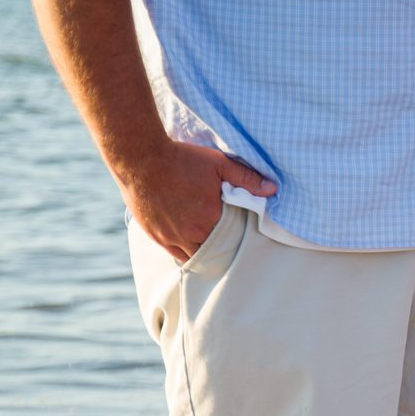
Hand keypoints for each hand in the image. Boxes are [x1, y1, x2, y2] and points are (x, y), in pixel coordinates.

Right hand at [120, 140, 275, 262]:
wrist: (141, 158)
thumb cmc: (182, 158)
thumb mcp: (219, 163)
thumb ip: (247, 178)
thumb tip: (273, 189)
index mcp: (211, 217)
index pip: (233, 238)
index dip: (238, 238)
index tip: (242, 235)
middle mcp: (193, 232)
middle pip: (215, 251)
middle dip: (223, 249)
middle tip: (230, 245)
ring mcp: (173, 236)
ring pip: (196, 257)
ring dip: (205, 253)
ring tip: (213, 248)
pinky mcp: (157, 236)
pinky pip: (177, 255)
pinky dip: (186, 254)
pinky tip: (193, 249)